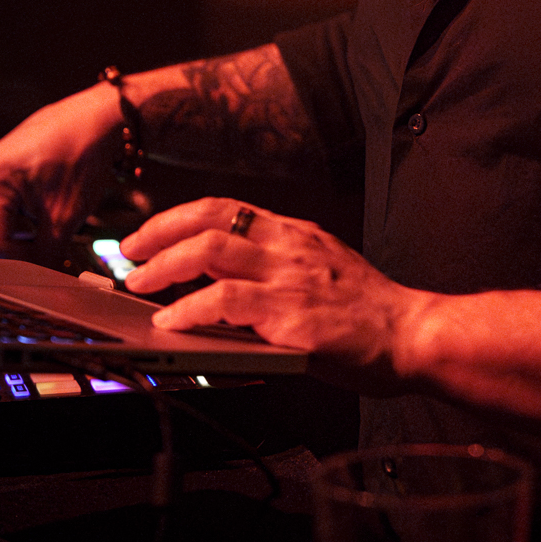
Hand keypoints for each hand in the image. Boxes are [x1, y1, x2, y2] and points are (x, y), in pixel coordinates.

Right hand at [0, 83, 124, 258]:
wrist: (100, 118)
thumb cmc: (85, 153)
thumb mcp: (65, 216)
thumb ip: (43, 254)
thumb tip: (35, 280)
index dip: (16, 258)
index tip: (42, 260)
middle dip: (6, 246)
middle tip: (35, 249)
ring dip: (8, 232)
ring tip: (38, 230)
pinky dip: (11, 216)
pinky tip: (37, 213)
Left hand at [120, 198, 433, 393]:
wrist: (411, 333)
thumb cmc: (369, 312)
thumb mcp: (323, 269)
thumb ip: (279, 266)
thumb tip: (223, 278)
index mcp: (296, 233)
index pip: (225, 208)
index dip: (179, 218)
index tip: (148, 235)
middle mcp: (289, 245)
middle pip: (210, 221)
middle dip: (160, 234)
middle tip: (129, 256)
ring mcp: (289, 277)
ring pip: (211, 252)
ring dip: (164, 267)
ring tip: (139, 284)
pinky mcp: (290, 314)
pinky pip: (227, 302)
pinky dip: (191, 308)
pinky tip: (172, 322)